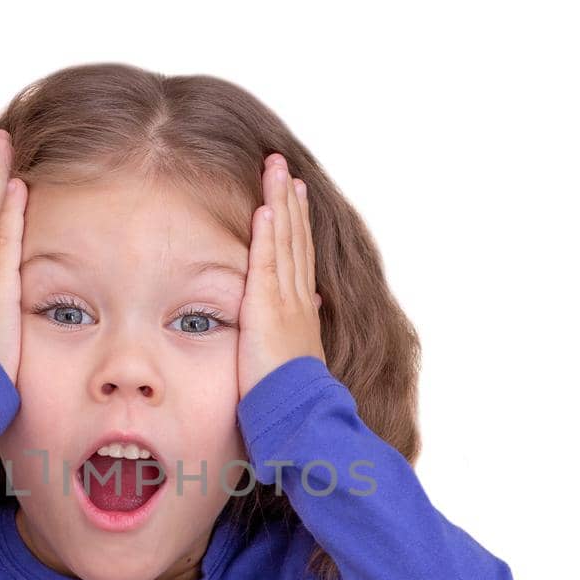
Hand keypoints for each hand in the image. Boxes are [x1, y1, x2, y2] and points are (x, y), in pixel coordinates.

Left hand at [237, 152, 325, 400]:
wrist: (299, 413)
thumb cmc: (293, 394)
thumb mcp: (300, 353)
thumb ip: (302, 324)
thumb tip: (312, 305)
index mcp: (303, 308)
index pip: (300, 254)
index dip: (297, 220)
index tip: (294, 192)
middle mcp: (299, 298)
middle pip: (296, 237)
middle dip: (289, 199)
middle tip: (283, 166)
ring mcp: (286, 300)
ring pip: (285, 240)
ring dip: (280, 202)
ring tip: (275, 169)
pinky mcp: (269, 307)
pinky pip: (269, 261)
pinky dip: (269, 232)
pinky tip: (266, 206)